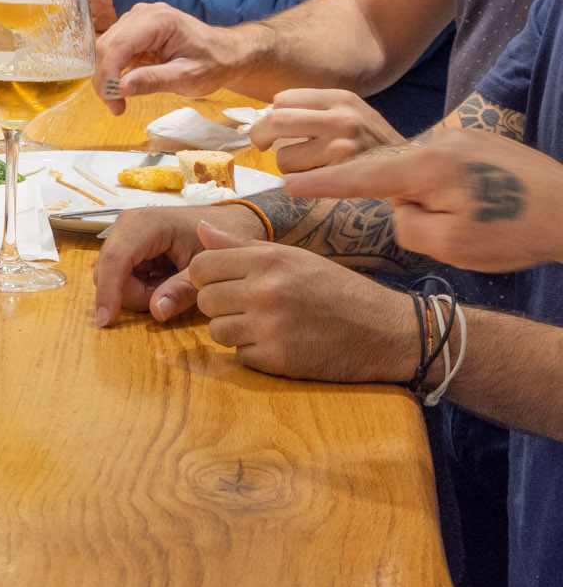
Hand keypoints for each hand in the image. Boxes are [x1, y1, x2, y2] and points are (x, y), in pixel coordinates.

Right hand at [91, 199, 266, 326]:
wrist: (226, 224)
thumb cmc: (218, 241)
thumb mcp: (206, 269)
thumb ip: (182, 291)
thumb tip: (156, 312)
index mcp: (147, 224)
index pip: (116, 259)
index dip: (109, 291)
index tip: (108, 321)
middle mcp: (127, 225)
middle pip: (109, 272)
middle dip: (135, 294)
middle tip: (172, 296)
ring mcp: (124, 234)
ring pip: (112, 277)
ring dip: (139, 292)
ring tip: (171, 286)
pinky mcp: (126, 245)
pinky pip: (119, 276)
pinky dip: (140, 287)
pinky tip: (162, 281)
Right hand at [95, 3, 245, 113]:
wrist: (226, 53)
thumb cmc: (213, 63)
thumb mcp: (187, 77)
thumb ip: (153, 80)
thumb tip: (119, 87)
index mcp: (159, 20)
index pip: (119, 45)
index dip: (108, 74)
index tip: (112, 100)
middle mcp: (142, 14)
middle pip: (107, 46)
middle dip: (105, 79)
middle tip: (115, 106)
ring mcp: (136, 20)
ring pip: (105, 49)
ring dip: (107, 77)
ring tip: (118, 101)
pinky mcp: (134, 31)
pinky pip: (113, 51)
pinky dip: (113, 72)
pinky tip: (122, 87)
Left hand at [187, 220, 412, 379]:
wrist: (385, 330)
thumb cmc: (336, 289)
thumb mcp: (294, 257)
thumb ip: (242, 247)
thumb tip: (201, 228)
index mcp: (268, 259)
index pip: (200, 266)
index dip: (208, 277)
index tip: (226, 283)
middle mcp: (265, 290)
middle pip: (205, 300)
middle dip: (221, 305)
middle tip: (249, 307)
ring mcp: (270, 326)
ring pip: (216, 331)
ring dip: (235, 332)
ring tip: (264, 326)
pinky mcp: (277, 359)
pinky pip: (239, 356)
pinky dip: (254, 353)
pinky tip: (279, 344)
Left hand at [249, 89, 401, 171]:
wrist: (412, 171)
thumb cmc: (371, 145)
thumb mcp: (350, 113)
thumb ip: (313, 112)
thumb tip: (262, 118)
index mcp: (341, 98)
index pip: (282, 99)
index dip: (271, 115)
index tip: (272, 127)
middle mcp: (342, 117)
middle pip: (276, 120)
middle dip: (260, 135)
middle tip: (262, 144)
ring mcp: (342, 146)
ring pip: (284, 156)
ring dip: (287, 166)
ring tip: (309, 166)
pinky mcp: (342, 174)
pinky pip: (299, 180)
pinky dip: (299, 183)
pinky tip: (320, 179)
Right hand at [282, 133, 562, 273]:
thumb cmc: (516, 232)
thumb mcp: (448, 244)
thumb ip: (406, 224)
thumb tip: (401, 208)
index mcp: (424, 166)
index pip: (358, 176)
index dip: (321, 184)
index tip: (287, 184)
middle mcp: (439, 142)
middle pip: (393, 174)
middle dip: (407, 203)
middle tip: (454, 228)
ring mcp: (464, 138)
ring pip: (422, 172)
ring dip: (435, 197)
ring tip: (484, 218)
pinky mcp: (484, 143)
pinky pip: (447, 165)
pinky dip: (455, 187)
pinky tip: (491, 204)